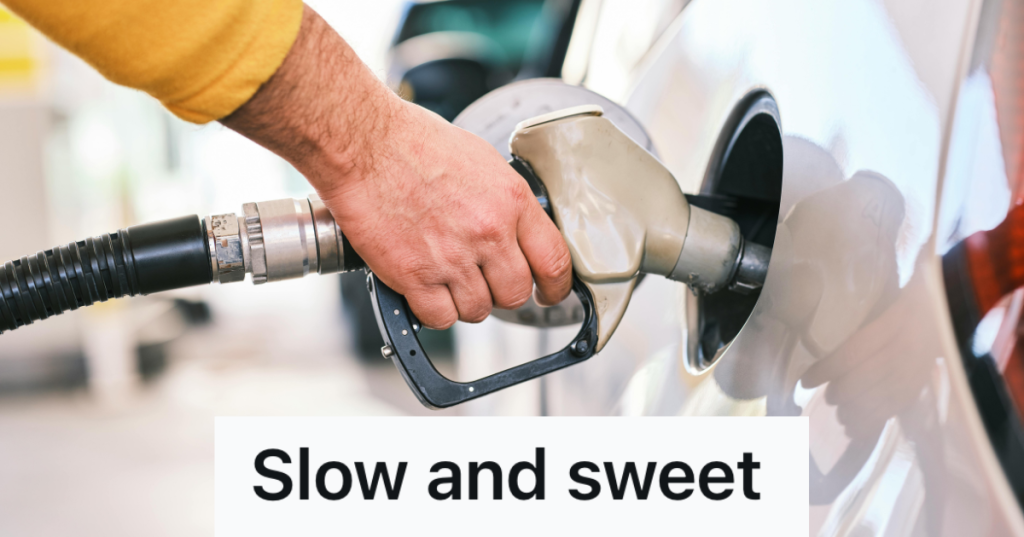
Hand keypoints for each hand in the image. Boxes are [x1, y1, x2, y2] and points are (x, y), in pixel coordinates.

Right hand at [221, 6, 571, 327]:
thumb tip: (516, 230)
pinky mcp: (415, 276)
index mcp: (512, 201)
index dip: (556, 288)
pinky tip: (423, 288)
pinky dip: (432, 310)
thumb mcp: (481, 161)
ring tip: (445, 277)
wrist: (364, 144)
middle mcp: (489, 232)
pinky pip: (440, 318)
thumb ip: (505, 201)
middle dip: (501, 292)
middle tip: (483, 280)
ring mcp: (452, 258)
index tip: (549, 294)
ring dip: (464, 301)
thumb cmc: (414, 143)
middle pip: (516, 294)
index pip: (555, 262)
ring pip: (478, 310)